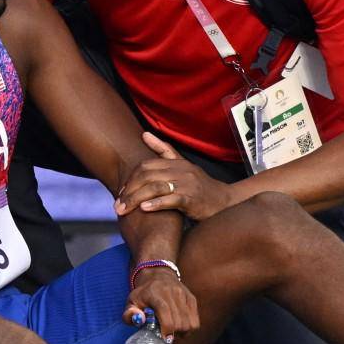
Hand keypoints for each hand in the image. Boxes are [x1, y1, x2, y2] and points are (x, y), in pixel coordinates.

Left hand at [115, 132, 234, 220]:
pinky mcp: (193, 200)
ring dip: (136, 199)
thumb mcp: (183, 166)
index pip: (145, 166)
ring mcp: (187, 184)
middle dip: (129, 191)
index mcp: (177, 162)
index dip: (130, 178)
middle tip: (118, 205)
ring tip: (124, 209)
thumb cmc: (200, 187)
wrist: (225, 202)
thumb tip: (144, 134)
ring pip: (155, 187)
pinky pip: (171, 199)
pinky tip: (145, 208)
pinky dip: (156, 203)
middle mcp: (181, 171)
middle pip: (147, 176)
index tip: (122, 192)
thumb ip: (164, 151)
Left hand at [122, 268, 199, 342]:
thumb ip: (129, 314)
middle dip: (174, 333)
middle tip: (167, 334)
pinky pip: (195, 320)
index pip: (164, 310)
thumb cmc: (143, 293)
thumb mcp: (131, 302)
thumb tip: (139, 320)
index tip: (165, 338)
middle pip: (179, 321)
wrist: (157, 275)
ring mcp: (182, 294)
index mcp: (154, 293)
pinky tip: (180, 325)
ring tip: (174, 330)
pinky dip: (189, 327)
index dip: (166, 327)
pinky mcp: (191, 298)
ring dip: (182, 332)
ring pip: (189, 322)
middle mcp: (170, 291)